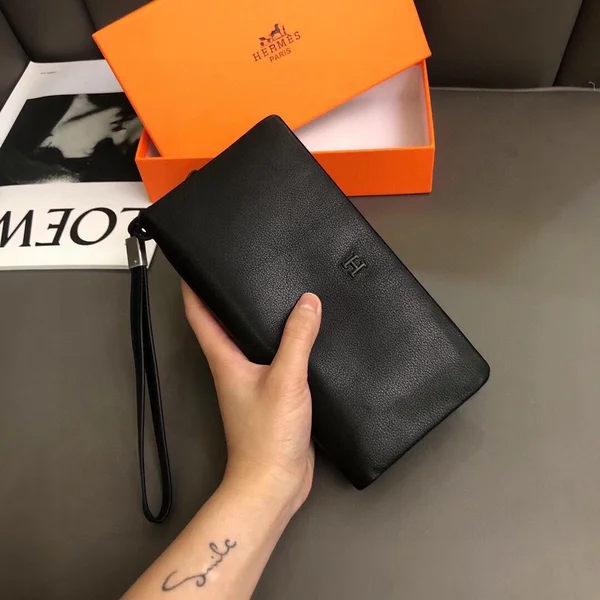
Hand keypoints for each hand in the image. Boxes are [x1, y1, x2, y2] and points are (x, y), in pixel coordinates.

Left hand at [182, 283, 321, 513]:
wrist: (274, 481)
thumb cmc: (266, 437)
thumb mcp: (286, 379)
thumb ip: (298, 338)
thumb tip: (308, 303)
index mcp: (225, 360)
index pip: (200, 316)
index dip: (193, 289)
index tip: (192, 266)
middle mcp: (233, 369)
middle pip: (223, 325)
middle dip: (227, 299)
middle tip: (236, 272)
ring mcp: (251, 383)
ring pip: (250, 342)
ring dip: (257, 321)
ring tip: (271, 297)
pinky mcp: (272, 395)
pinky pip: (275, 360)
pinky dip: (284, 344)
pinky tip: (300, 338)